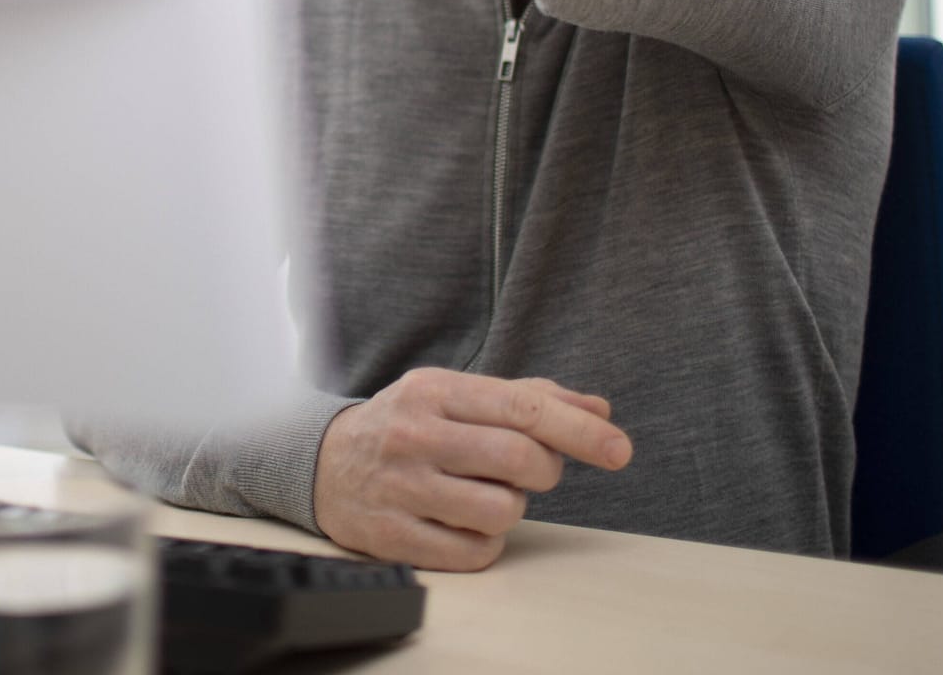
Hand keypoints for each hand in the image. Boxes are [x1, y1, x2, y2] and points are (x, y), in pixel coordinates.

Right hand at [312, 367, 631, 571]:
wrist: (322, 463)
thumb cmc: (407, 425)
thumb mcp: (456, 394)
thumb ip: (529, 397)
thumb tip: (600, 411)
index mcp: (435, 390)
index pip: (523, 408)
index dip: (580, 431)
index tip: (620, 450)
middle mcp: (414, 434)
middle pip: (519, 460)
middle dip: (545, 471)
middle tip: (533, 471)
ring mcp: (401, 487)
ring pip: (502, 511)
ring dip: (511, 507)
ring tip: (485, 493)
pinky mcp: (392, 536)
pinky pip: (473, 552)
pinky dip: (484, 541)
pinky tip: (462, 521)